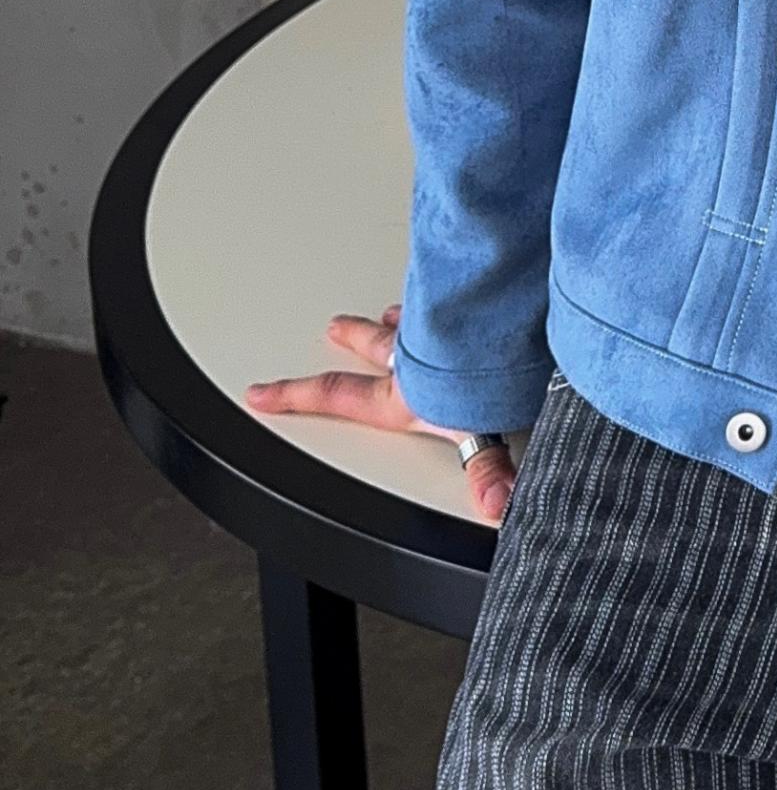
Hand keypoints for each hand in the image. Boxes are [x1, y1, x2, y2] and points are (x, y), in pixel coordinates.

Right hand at [242, 304, 517, 524]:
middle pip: (375, 345)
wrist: (503, 321)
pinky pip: (444, 296)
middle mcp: (413, 356)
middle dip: (353, 337)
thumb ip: (487, 470)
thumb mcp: (476, 432)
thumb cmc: (481, 376)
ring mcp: (435, 322)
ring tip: (392, 310)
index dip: (295, 396)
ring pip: (409, 317)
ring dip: (399, 315)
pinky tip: (450, 286)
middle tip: (336, 327)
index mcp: (402, 392)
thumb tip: (495, 503)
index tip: (262, 394)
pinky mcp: (462, 300)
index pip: (338, 396)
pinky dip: (442, 294)